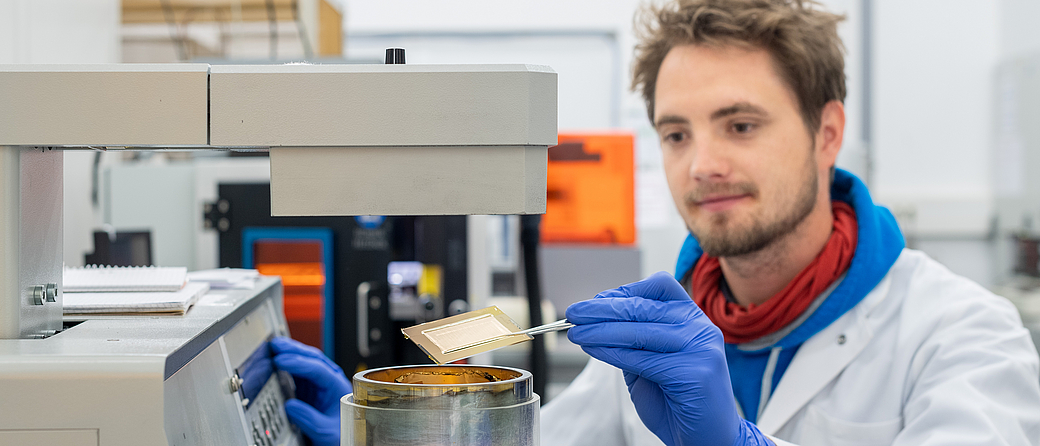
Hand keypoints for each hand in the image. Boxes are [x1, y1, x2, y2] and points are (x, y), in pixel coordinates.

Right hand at [270, 337, 351, 445]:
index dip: (298, 363)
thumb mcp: (327, 432)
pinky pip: (295, 372)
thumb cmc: (339, 434)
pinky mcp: (306, 389)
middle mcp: (327, 380)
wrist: (336, 439)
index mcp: (336, 386)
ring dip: (289, 353)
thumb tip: (290, 406)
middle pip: (311, 358)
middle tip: (276, 344)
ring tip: (274, 347)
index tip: (281, 361)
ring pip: (303, 362)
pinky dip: (285, 365)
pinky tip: (275, 360)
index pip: (317, 368)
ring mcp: (316, 383)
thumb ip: (310, 419)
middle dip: (293, 349)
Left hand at [566, 272, 771, 445]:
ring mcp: (701, 349)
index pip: (659, 287)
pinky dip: (611, 352)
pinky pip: (642, 358)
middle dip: (602, 309)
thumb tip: (597, 318)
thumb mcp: (652, 362)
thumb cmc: (677, 401)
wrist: (707, 439)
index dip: (624, 290)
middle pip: (644, 307)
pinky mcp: (695, 372)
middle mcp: (701, 328)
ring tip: (576, 333)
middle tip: (574, 313)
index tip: (596, 300)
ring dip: (600, 330)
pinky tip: (593, 349)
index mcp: (694, 319)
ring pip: (639, 331)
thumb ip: (633, 340)